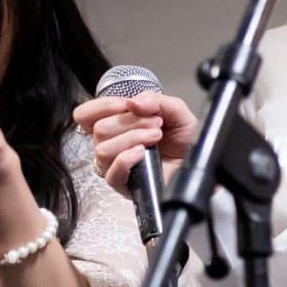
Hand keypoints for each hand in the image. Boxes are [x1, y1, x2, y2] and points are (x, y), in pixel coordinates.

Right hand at [73, 86, 199, 190]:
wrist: (200, 164)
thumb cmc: (186, 141)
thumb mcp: (176, 112)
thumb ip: (156, 101)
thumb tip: (132, 102)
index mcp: (117, 125)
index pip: (86, 115)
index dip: (103, 106)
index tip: (127, 104)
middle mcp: (113, 145)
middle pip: (99, 129)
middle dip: (131, 121)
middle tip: (156, 124)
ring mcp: (117, 166)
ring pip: (103, 149)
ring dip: (132, 138)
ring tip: (156, 137)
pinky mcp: (125, 185)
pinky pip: (112, 174)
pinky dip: (126, 159)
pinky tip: (143, 153)